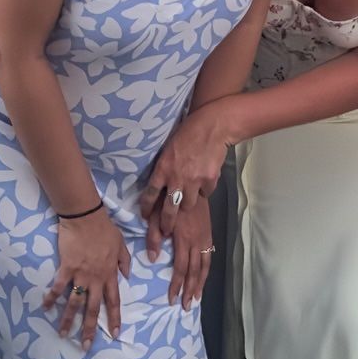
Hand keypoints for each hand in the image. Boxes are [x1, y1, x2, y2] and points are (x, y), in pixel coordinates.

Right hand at [45, 209, 127, 347]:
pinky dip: (50, 298)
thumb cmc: (104, 228)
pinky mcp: (66, 268)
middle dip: (90, 329)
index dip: (115, 318)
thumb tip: (127, 277)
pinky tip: (44, 308)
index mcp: (110, 274)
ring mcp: (80, 274)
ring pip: (75, 302)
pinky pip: (58, 287)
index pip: (114, 300)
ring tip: (63, 334)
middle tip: (86, 346)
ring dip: (68, 320)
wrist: (85, 217)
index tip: (116, 333)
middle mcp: (96, 278)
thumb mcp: (121, 244)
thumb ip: (124, 261)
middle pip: (93, 308)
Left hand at [138, 109, 232, 261]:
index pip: (150, 195)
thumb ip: (164, 168)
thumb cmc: (188, 133)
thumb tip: (161, 183)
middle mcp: (176, 178)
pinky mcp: (209, 181)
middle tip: (165, 232)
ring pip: (188, 205)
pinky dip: (204, 190)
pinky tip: (205, 180)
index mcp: (162, 169)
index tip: (145, 216)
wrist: (213, 126)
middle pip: (168, 211)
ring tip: (189, 197)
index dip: (146, 208)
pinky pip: (205, 193)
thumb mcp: (168, 150)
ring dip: (188, 203)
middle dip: (166, 225)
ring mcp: (194, 181)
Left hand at [157, 187, 215, 309]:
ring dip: (200, 283)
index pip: (180, 267)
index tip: (172, 298)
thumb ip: (154, 237)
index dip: (176, 284)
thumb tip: (152, 258)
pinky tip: (203, 277)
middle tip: (185, 306)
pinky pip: (209, 257)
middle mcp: (196, 241)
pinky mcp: (209, 234)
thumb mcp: (155, 215)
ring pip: (204, 266)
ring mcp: (205, 238)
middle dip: (189, 290)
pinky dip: (207, 270)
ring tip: (196, 298)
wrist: (190, 183)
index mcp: (183, 238)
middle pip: (194, 271)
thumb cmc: (169, 198)